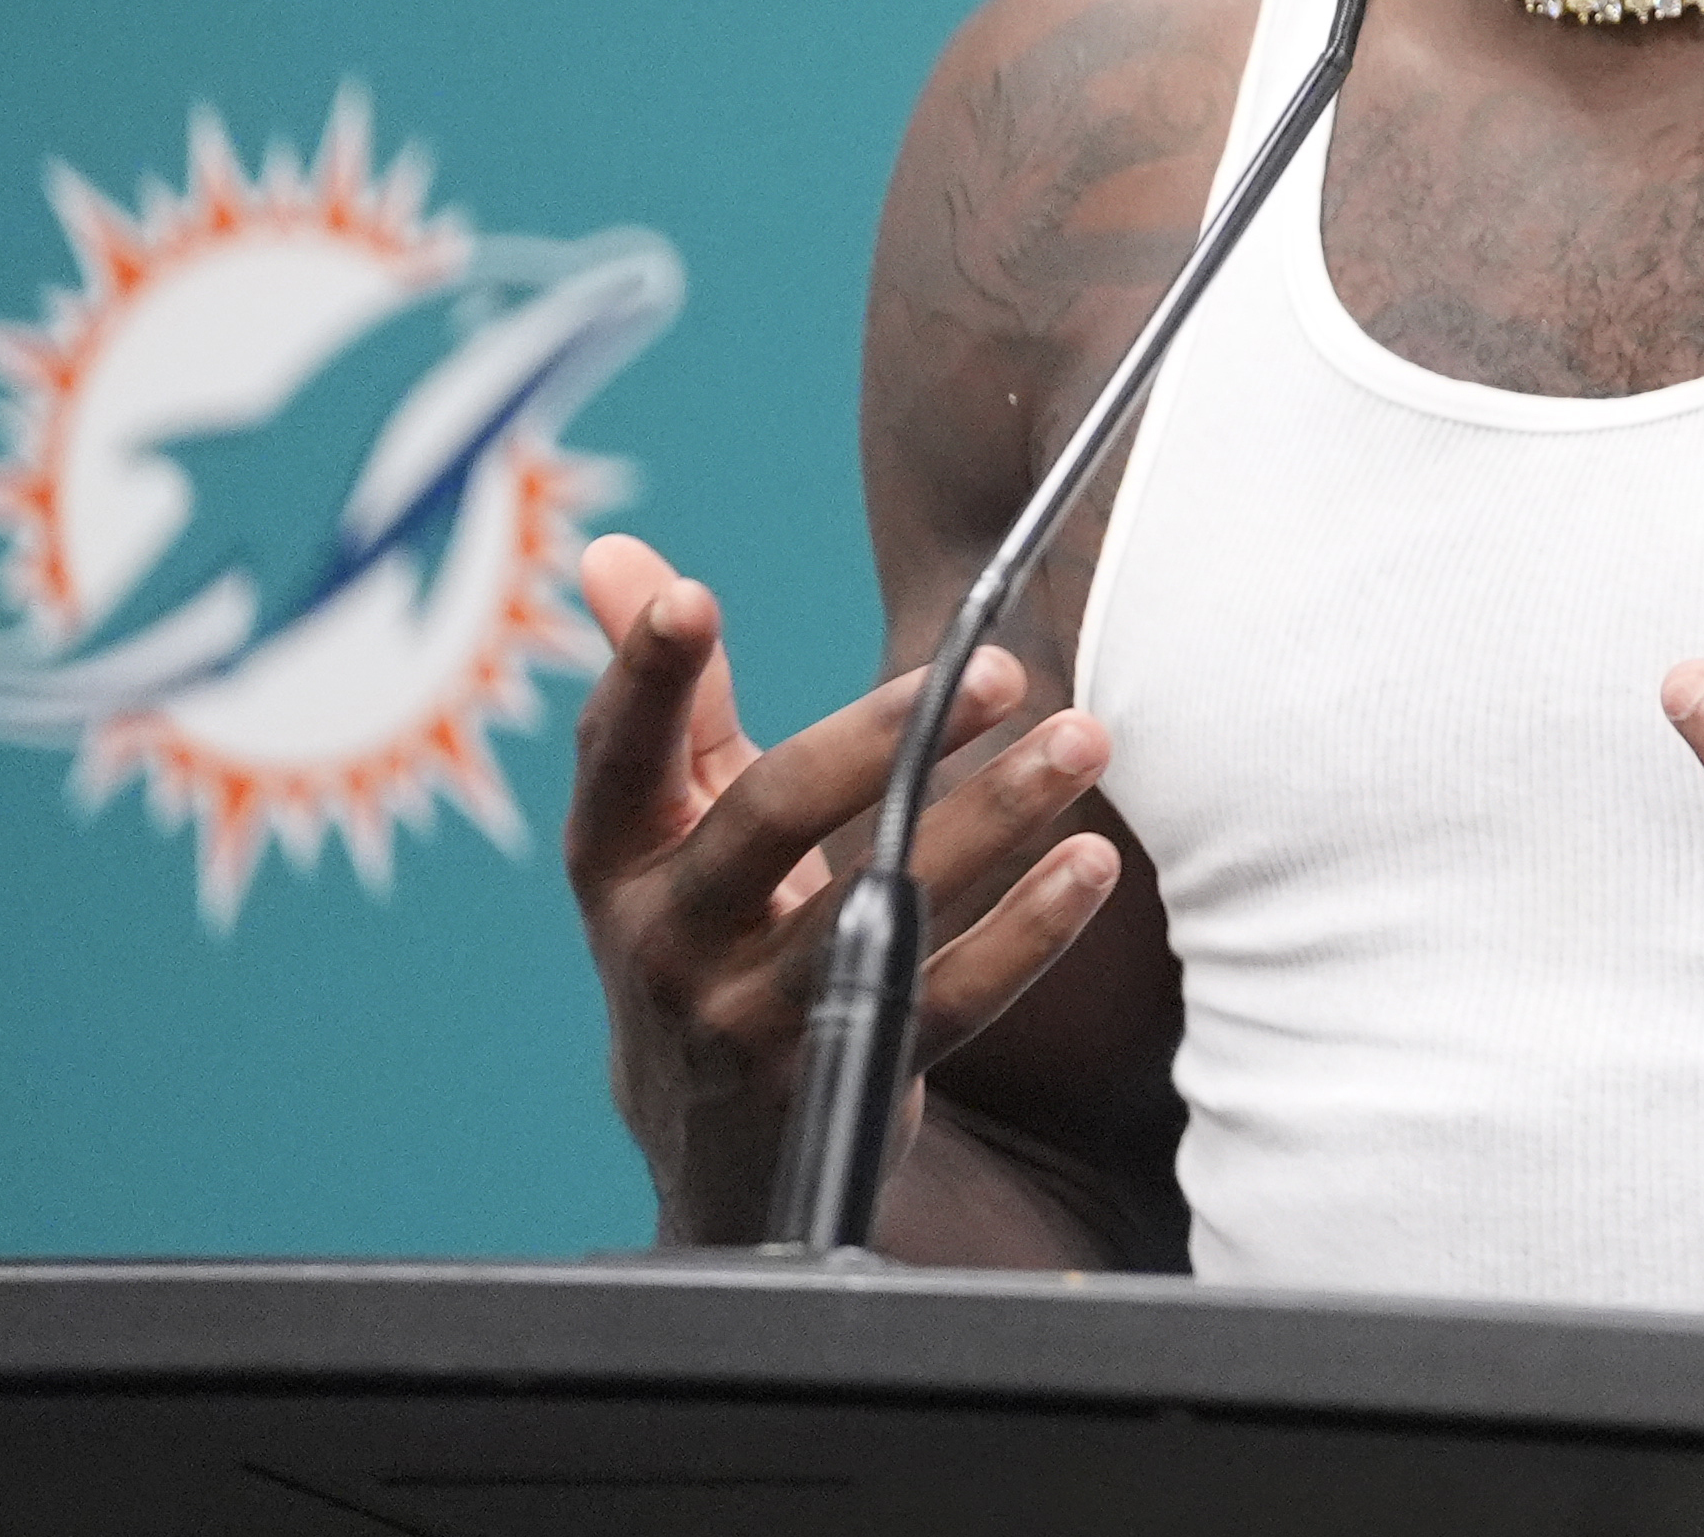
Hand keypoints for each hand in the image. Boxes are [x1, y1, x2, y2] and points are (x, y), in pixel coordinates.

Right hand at [565, 533, 1123, 1246]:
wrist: (714, 1148)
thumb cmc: (706, 931)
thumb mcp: (664, 832)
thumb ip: (668, 700)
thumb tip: (617, 556)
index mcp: (615, 861)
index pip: (617, 757)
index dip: (645, 678)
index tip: (693, 598)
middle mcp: (666, 942)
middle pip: (769, 818)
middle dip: (882, 736)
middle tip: (1000, 667)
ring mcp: (750, 1020)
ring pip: (876, 907)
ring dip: (991, 818)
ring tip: (1084, 741)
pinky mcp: (845, 1079)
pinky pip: (947, 997)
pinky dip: (1027, 931)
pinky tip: (1088, 864)